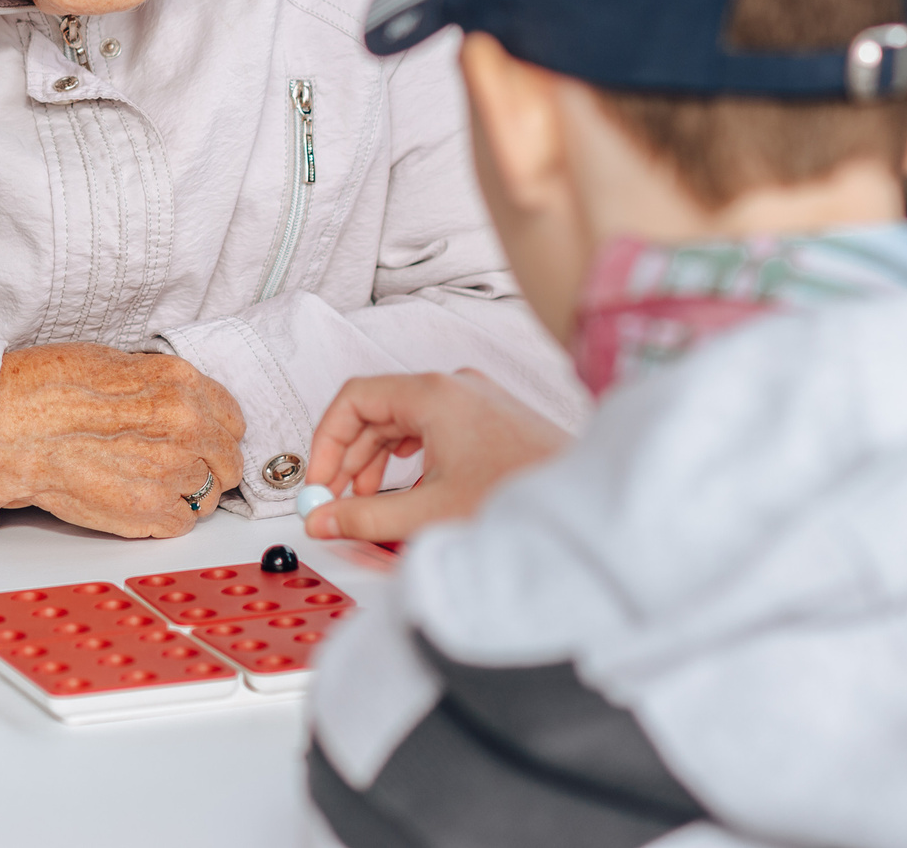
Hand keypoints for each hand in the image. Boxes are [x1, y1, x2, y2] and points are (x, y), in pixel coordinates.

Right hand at [0, 343, 244, 538]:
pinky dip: (165, 518)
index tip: (204, 439)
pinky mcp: (149, 512)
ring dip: (186, 494)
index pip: (232, 418)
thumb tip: (176, 403)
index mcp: (180, 383)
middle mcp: (187, 426)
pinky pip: (181, 523)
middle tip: (179, 466)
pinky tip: (138, 501)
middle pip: (228, 461)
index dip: (216, 431)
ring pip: (208, 497)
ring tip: (150, 484)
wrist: (11, 427)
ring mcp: (171, 471)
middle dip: (209, 465)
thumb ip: (160, 386)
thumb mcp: (115, 362)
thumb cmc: (46, 388)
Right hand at [300, 369, 569, 544]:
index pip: (355, 398)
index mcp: (435, 395)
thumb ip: (365, 518)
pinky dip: (409, 459)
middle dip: (350, 457)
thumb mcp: (430, 512)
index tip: (318, 478)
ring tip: (369, 502)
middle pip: (378, 410)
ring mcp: (475, 401)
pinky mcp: (490, 420)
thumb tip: (323, 519)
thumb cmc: (522, 496)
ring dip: (378, 462)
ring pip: (404, 422)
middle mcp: (455, 388)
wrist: (587, 504)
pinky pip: (431, 430)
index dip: (326, 440)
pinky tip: (409, 493)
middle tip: (336, 498)